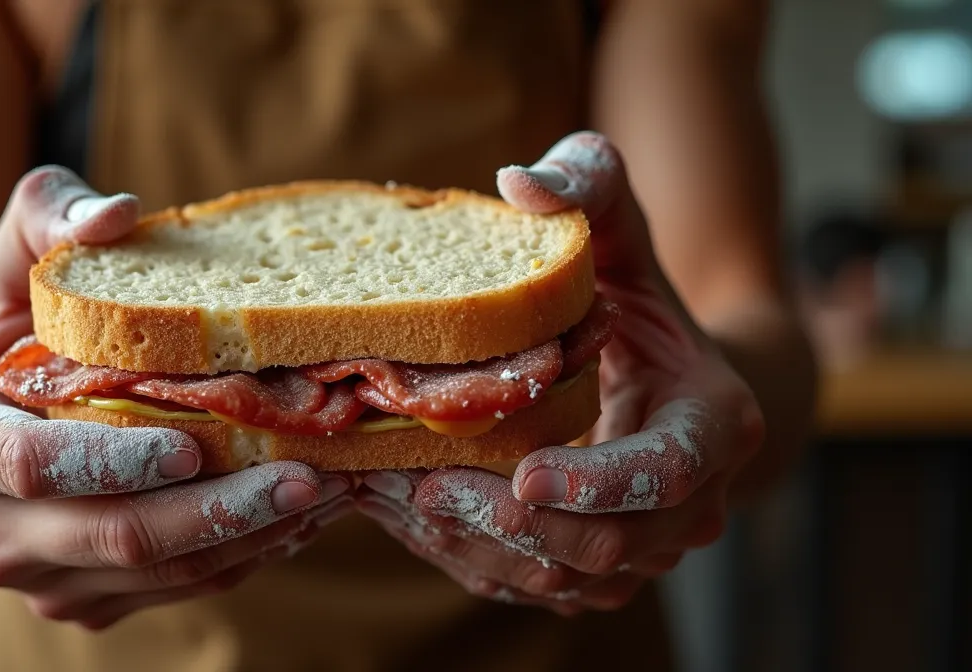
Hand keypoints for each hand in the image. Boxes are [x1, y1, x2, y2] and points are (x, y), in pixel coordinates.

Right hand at [0, 167, 350, 629]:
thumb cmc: (6, 330)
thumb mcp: (12, 261)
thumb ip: (48, 214)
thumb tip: (117, 216)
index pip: (33, 466)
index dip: (115, 458)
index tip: (193, 440)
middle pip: (113, 538)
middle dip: (217, 511)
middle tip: (307, 475)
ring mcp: (39, 581)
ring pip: (159, 576)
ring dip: (250, 538)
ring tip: (327, 490)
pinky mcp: (89, 602)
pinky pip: (179, 590)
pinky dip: (245, 555)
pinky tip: (300, 516)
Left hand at [355, 132, 764, 614]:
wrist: (672, 379)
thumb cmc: (641, 297)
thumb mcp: (624, 235)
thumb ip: (589, 187)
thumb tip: (519, 182)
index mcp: (714, 423)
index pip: (666, 472)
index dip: (596, 481)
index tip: (523, 474)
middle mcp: (694, 504)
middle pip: (606, 545)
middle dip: (513, 523)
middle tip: (425, 487)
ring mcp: (650, 550)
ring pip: (565, 581)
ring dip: (481, 547)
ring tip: (400, 501)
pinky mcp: (603, 575)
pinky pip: (537, 589)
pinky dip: (474, 560)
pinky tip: (414, 518)